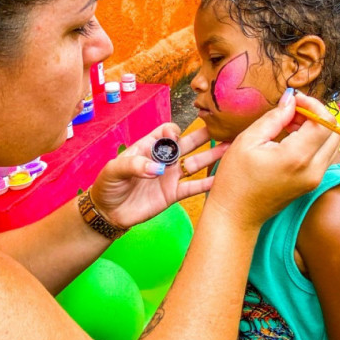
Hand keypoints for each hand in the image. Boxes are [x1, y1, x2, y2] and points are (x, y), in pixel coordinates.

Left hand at [89, 123, 227, 228]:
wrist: (108, 212)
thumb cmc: (107, 185)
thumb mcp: (114, 170)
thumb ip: (135, 165)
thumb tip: (157, 169)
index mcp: (148, 146)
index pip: (167, 131)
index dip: (173, 132)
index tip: (175, 138)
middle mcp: (163, 158)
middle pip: (188, 143)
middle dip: (205, 135)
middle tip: (224, 127)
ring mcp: (170, 176)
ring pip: (196, 163)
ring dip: (213, 155)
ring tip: (231, 147)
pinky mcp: (173, 194)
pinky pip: (194, 187)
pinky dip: (208, 183)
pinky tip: (223, 178)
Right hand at [207, 90, 339, 230]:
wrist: (236, 215)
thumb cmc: (236, 179)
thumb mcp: (248, 141)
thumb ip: (274, 118)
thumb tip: (291, 100)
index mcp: (296, 157)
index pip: (324, 122)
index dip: (313, 105)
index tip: (295, 100)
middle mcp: (313, 170)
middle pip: (334, 132)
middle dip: (317, 115)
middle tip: (293, 110)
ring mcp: (315, 179)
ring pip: (331, 143)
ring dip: (316, 128)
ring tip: (289, 123)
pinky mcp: (312, 183)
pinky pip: (323, 155)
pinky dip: (313, 141)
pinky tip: (291, 138)